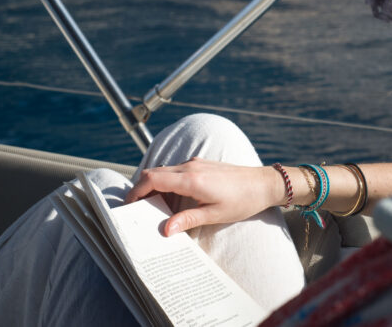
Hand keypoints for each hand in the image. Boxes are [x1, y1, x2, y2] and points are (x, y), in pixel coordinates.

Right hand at [124, 157, 282, 235]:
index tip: (128, 205)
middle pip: (154, 172)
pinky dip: (166, 181)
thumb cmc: (243, 200)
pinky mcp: (201, 164)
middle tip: (135, 208)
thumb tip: (165, 230)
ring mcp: (196, 163)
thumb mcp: (215, 214)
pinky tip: (170, 197)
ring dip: (154, 185)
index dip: (136, 191)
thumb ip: (188, 219)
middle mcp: (190, 166)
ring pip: (165, 170)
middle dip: (141, 189)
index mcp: (191, 179)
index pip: (153, 179)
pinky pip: (176, 169)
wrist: (264, 183)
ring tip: (151, 206)